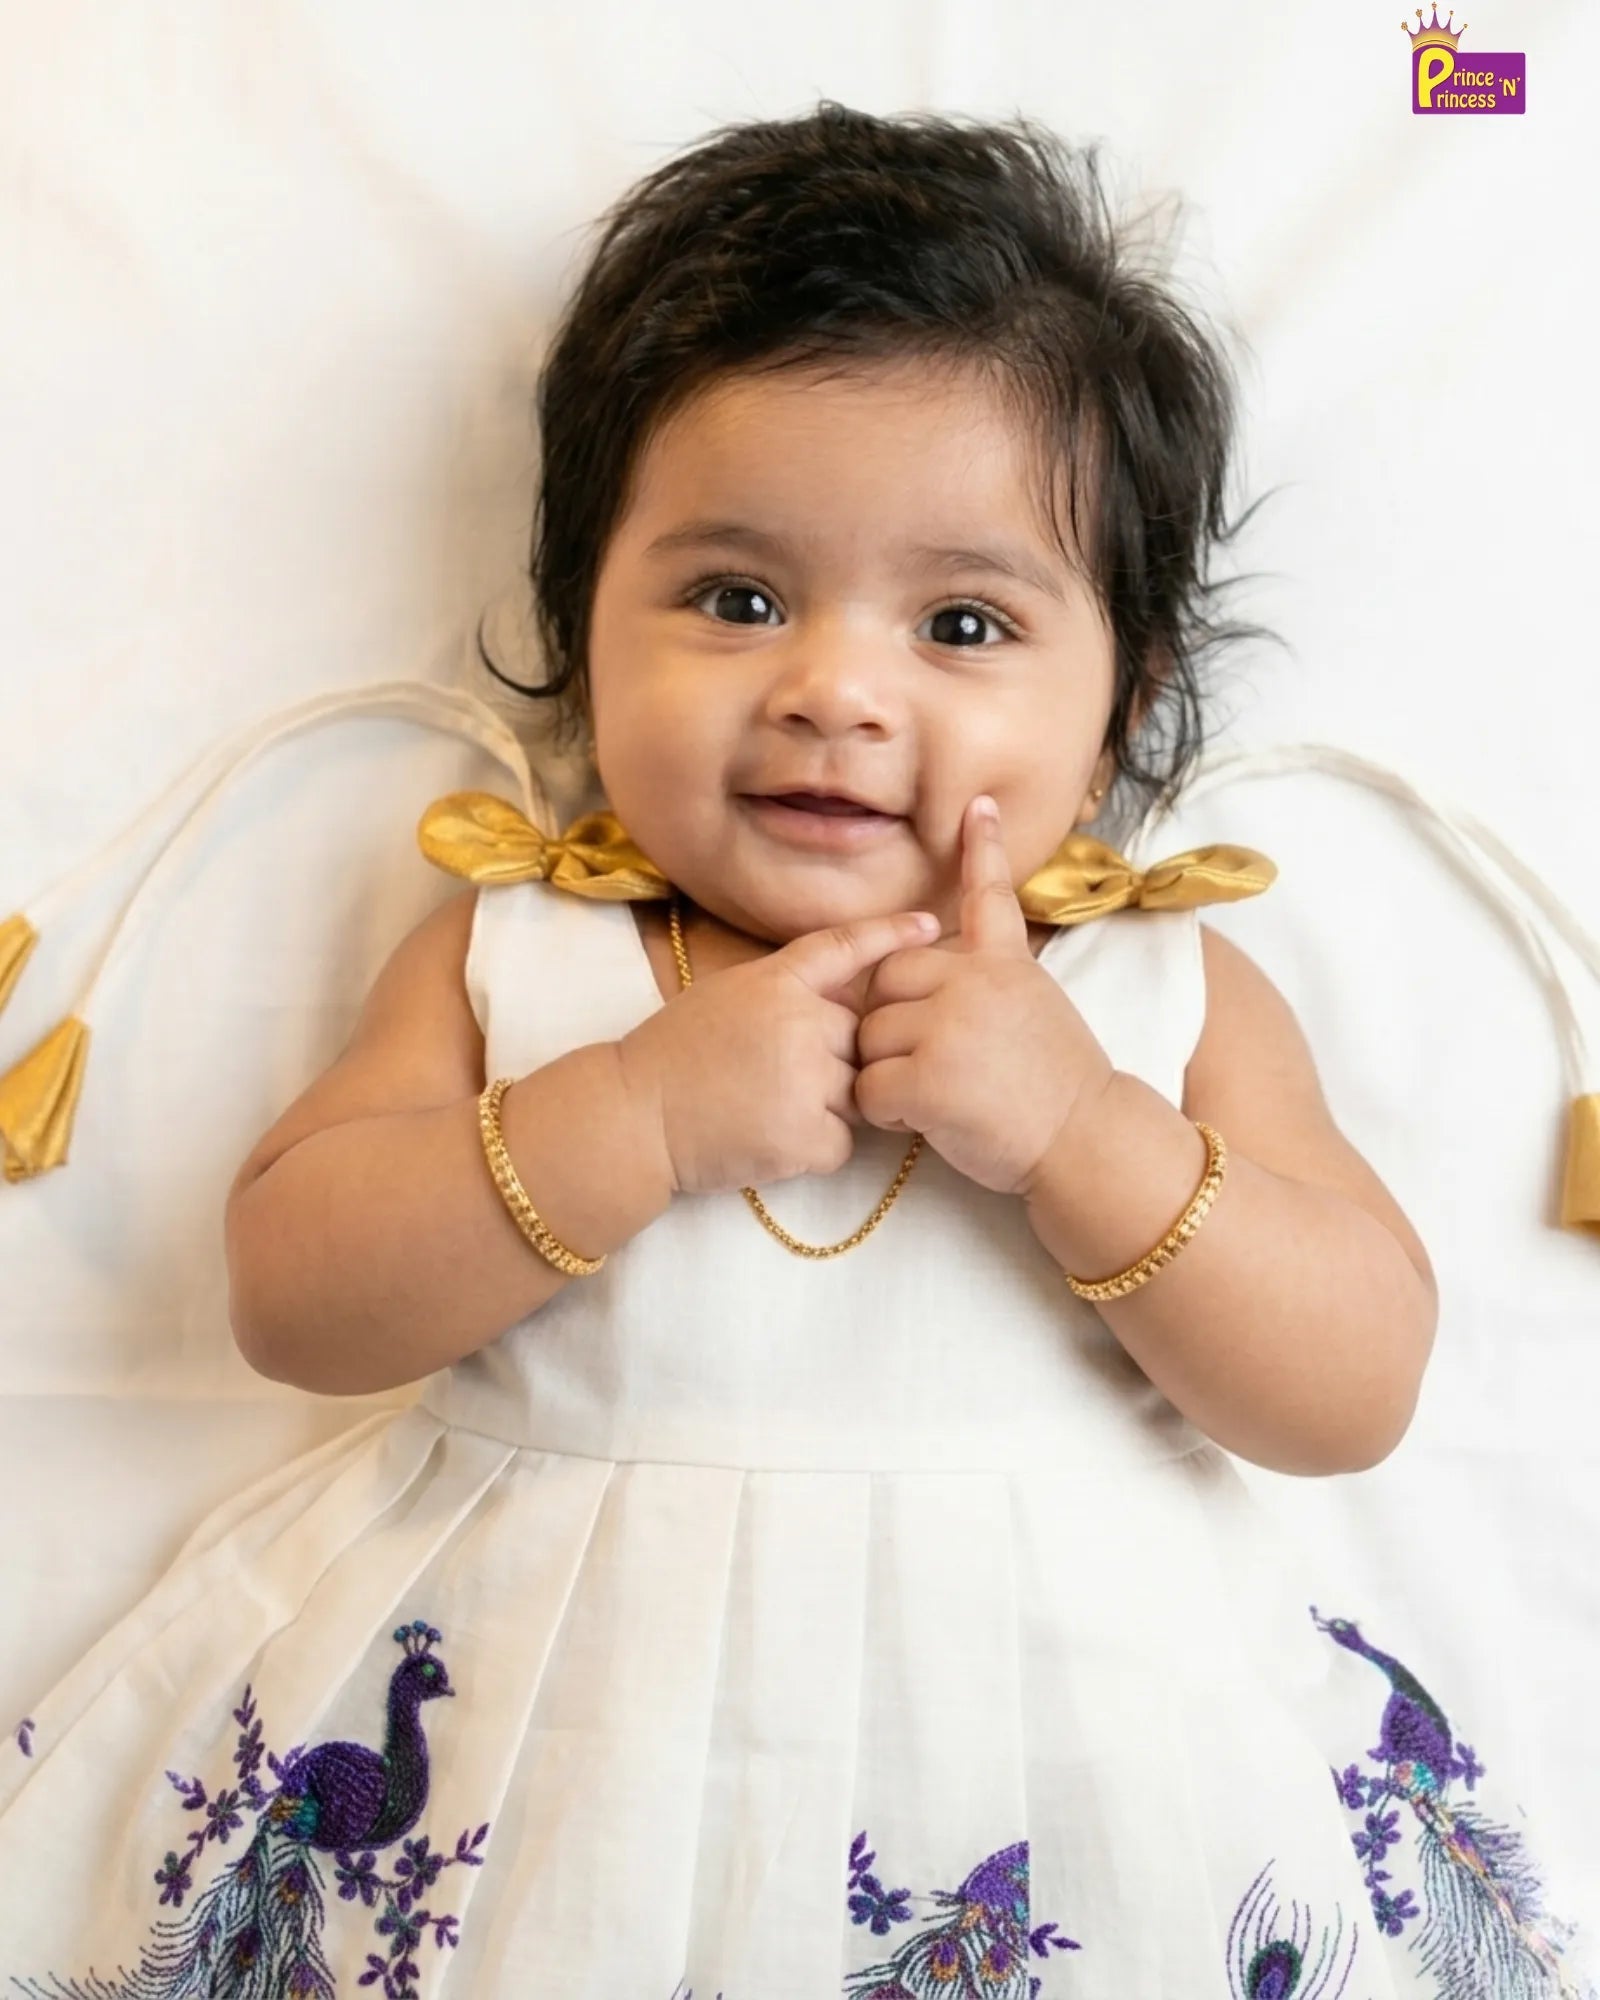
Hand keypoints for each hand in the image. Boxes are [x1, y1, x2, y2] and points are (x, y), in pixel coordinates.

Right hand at [615, 908, 940, 1196]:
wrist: (634, 1116)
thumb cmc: (673, 1056)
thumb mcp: (726, 995)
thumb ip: (785, 991)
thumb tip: (840, 1004)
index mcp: (776, 983)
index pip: (845, 948)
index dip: (891, 934)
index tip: (930, 925)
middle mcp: (800, 1023)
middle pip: (859, 1039)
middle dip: (834, 1061)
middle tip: (773, 1078)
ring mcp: (807, 1080)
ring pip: (856, 1093)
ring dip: (825, 1107)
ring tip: (766, 1109)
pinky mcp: (805, 1136)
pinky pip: (842, 1142)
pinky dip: (814, 1148)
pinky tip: (769, 1139)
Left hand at [853, 794, 1115, 1196]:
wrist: (1086, 1142)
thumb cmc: (1058, 1091)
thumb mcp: (1037, 1009)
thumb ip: (990, 982)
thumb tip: (935, 974)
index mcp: (1004, 964)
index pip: (987, 897)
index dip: (981, 850)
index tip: (978, 806)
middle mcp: (974, 981)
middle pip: (885, 980)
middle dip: (890, 1023)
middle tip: (935, 1063)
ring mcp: (949, 1025)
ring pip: (869, 1036)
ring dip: (887, 1072)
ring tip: (940, 1096)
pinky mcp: (928, 1076)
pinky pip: (869, 1087)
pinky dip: (886, 1113)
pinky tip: (927, 1121)